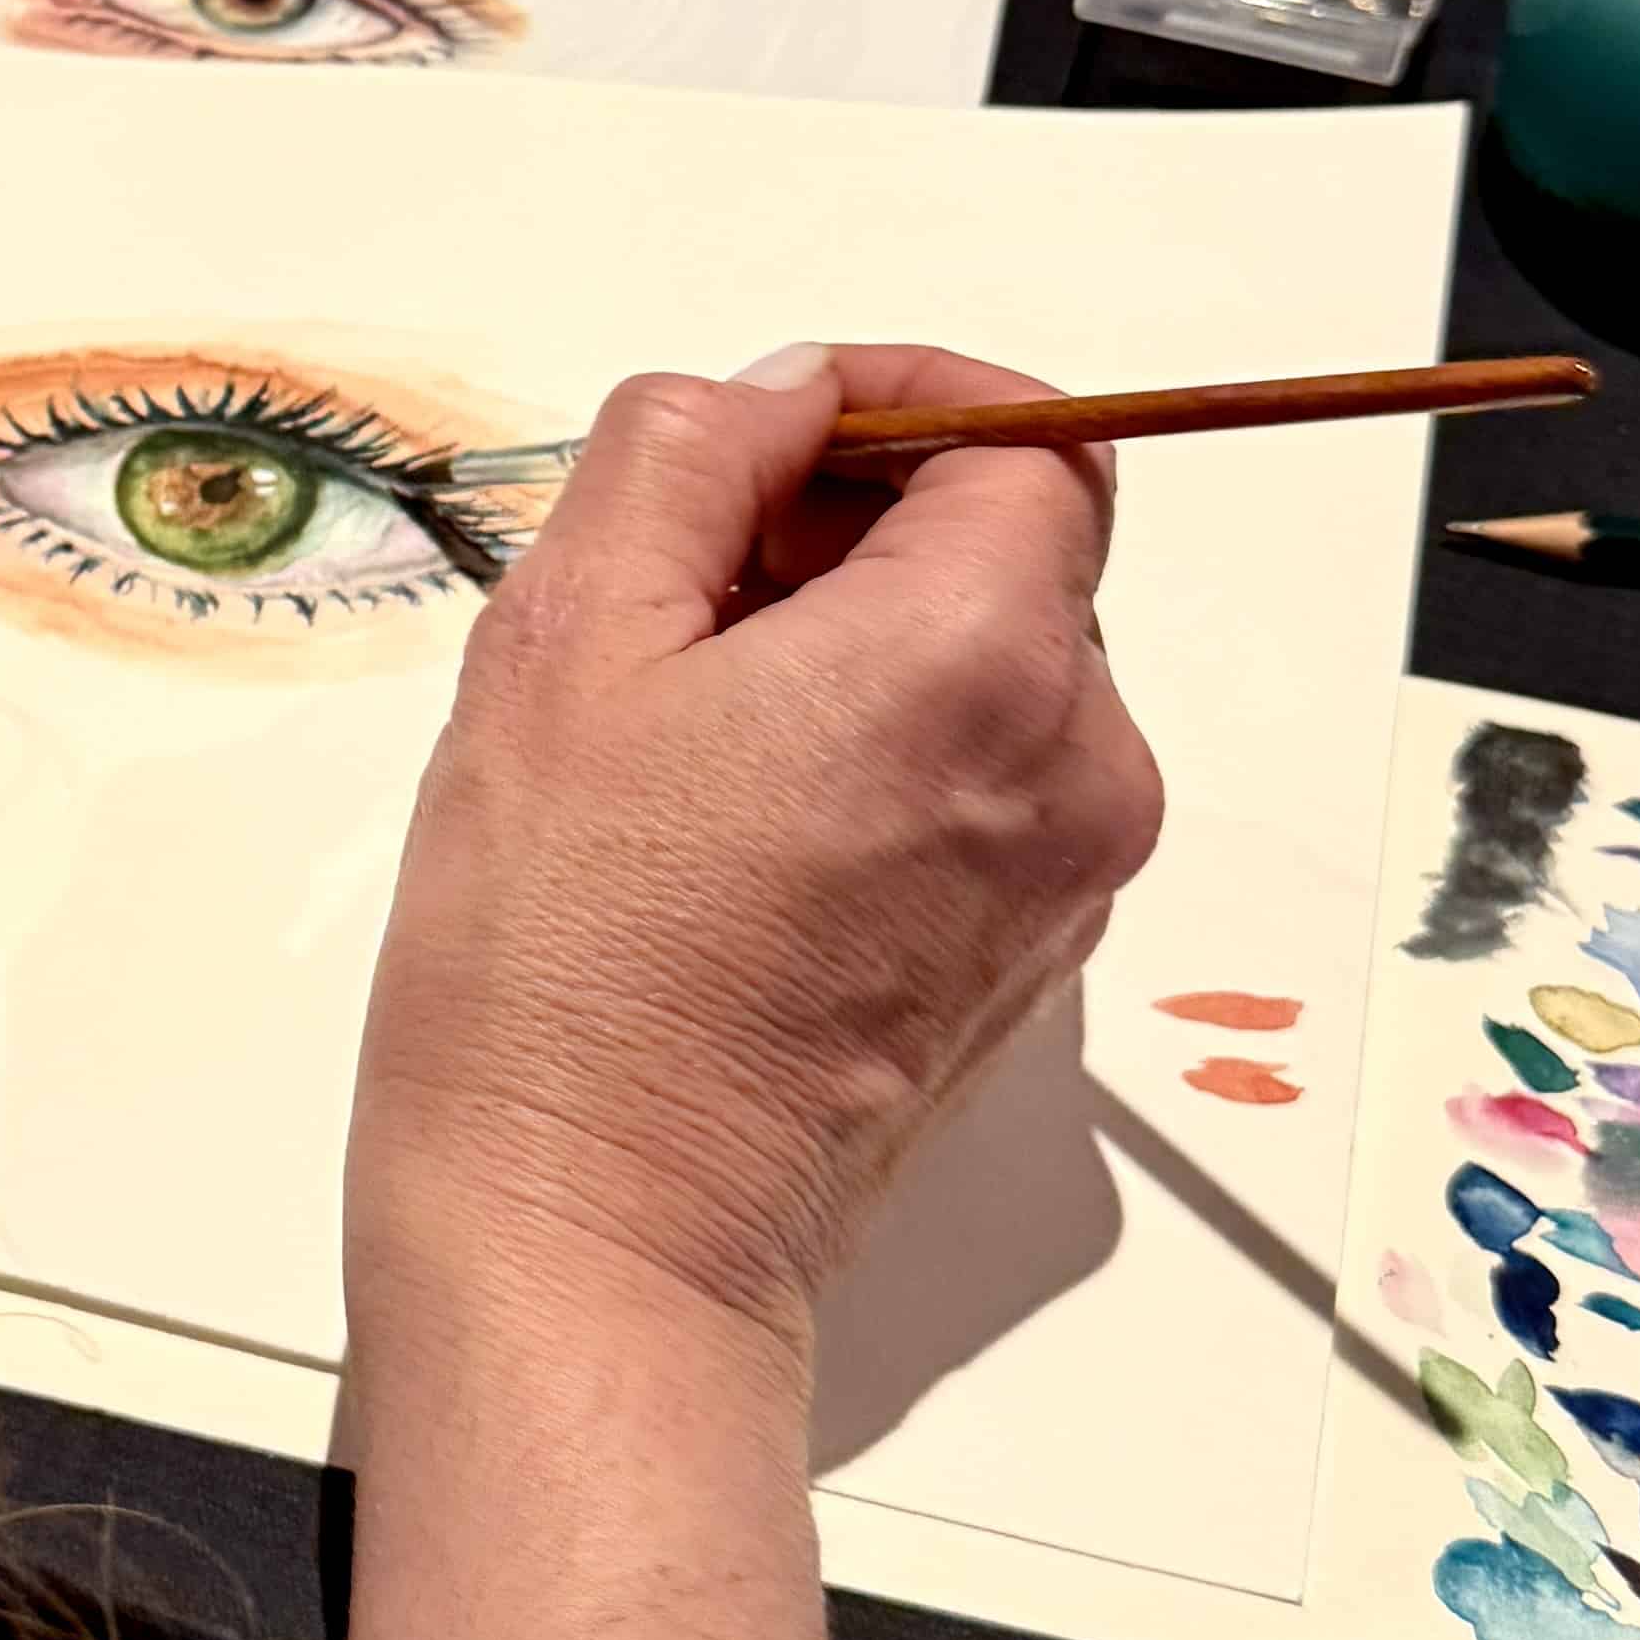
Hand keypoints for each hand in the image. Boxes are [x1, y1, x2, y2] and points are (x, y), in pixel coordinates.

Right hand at [346, 342, 1162, 1352]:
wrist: (599, 1242)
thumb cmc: (561, 960)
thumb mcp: (569, 635)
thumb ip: (689, 453)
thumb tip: (783, 397)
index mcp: (985, 661)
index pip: (1032, 441)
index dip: (909, 402)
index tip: (780, 431)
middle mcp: (1078, 766)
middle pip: (1018, 554)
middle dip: (862, 525)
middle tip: (682, 582)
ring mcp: (1070, 880)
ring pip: (997, 669)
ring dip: (861, 639)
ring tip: (684, 720)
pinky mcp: (1031, 962)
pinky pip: (986, 783)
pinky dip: (884, 748)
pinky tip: (731, 818)